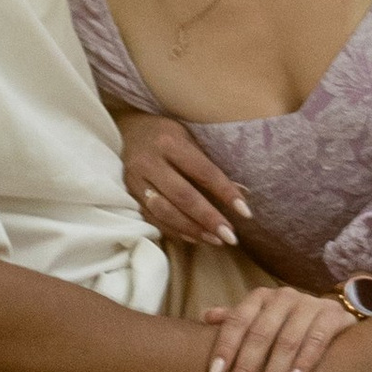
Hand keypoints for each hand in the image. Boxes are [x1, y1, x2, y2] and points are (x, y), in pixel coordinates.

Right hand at [116, 106, 255, 249]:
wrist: (127, 130)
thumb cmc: (166, 134)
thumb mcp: (189, 138)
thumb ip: (210, 165)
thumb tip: (242, 193)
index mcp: (170, 142)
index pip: (203, 171)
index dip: (225, 192)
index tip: (245, 212)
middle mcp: (150, 162)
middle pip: (183, 196)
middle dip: (209, 219)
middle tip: (231, 236)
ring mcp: (135, 180)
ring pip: (165, 212)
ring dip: (193, 229)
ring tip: (216, 240)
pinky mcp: (129, 195)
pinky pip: (152, 219)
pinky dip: (174, 231)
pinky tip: (194, 238)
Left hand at [202, 285, 351, 371]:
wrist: (331, 318)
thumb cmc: (284, 325)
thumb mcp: (259, 321)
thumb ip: (235, 321)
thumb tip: (205, 317)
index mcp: (261, 297)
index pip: (238, 321)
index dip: (225, 348)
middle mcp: (284, 297)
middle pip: (260, 334)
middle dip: (245, 370)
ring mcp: (310, 304)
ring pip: (287, 340)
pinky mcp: (334, 315)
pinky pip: (318, 339)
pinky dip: (304, 361)